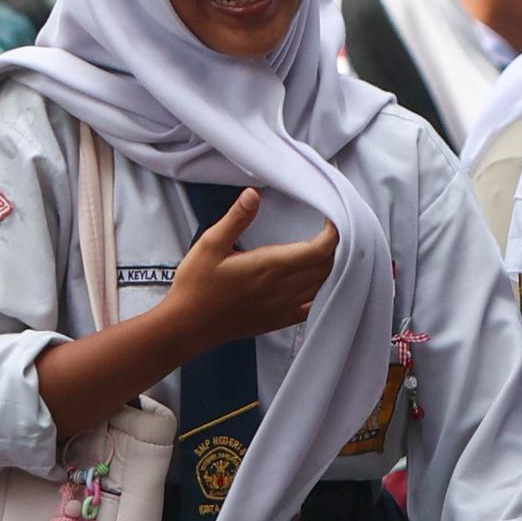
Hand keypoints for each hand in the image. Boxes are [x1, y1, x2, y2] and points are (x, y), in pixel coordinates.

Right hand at [164, 187, 334, 347]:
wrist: (187, 325)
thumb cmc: (196, 286)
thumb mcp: (210, 244)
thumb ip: (236, 218)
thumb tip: (253, 195)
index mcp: (269, 267)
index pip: (318, 251)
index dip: (332, 235)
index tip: (331, 221)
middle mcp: (281, 289)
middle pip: (325, 268)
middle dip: (333, 249)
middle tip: (329, 233)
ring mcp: (281, 307)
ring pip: (321, 287)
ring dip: (328, 269)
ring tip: (324, 254)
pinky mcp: (277, 321)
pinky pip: (310, 308)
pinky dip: (320, 293)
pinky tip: (315, 285)